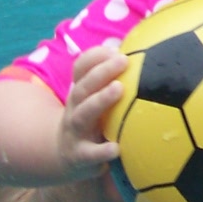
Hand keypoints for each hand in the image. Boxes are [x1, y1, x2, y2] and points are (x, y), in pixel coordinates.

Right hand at [56, 43, 124, 180]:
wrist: (67, 155)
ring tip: (119, 89)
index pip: (81, 68)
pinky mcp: (80, 156)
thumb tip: (135, 46)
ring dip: (100, 100)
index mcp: (81, 91)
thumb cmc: (93, 119)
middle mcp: (75, 108)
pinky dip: (102, 152)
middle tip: (124, 60)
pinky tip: (117, 148)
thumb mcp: (97, 97)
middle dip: (101, 71)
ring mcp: (75, 131)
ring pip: (84, 114)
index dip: (96, 56)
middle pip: (83, 86)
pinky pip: (90, 154)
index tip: (116, 49)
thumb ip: (113, 75)